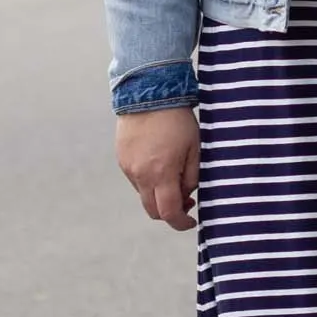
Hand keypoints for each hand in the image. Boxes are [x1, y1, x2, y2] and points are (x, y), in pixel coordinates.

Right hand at [116, 106, 199, 229]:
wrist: (148, 93)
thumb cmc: (177, 119)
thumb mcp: (195, 148)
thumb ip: (192, 176)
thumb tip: (187, 194)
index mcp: (161, 173)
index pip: (168, 213)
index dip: (181, 223)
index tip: (191, 221)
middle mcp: (140, 175)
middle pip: (152, 210)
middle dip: (169, 211)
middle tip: (186, 200)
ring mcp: (128, 167)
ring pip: (143, 194)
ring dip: (158, 194)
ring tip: (173, 175)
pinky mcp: (121, 159)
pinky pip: (135, 179)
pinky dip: (148, 180)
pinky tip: (159, 162)